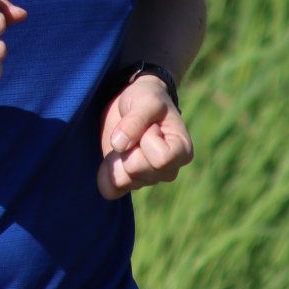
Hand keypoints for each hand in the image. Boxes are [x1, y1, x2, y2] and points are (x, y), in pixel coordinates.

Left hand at [97, 73, 191, 198]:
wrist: (132, 102)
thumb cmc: (147, 98)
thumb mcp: (146, 100)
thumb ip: (136, 120)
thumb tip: (119, 145)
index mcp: (182, 151)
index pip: (160, 159)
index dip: (148, 138)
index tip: (150, 125)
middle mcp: (168, 171)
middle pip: (138, 170)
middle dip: (129, 147)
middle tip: (135, 131)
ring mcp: (148, 179)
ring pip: (123, 180)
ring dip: (117, 157)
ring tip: (126, 140)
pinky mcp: (127, 182)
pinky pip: (111, 189)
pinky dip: (106, 173)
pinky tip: (111, 156)